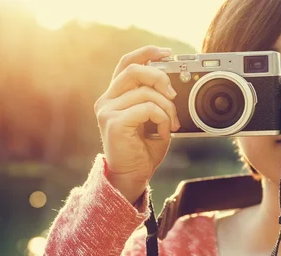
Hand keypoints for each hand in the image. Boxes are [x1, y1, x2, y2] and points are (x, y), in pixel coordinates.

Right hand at [94, 45, 180, 203]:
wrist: (131, 176)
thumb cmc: (142, 150)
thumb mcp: (152, 118)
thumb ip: (155, 98)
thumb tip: (173, 83)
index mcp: (114, 96)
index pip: (126, 64)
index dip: (146, 53)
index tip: (167, 54)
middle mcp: (106, 100)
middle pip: (133, 70)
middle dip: (159, 76)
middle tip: (173, 94)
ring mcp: (107, 111)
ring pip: (146, 92)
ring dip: (167, 108)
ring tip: (171, 124)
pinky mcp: (113, 123)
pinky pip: (147, 109)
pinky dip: (162, 119)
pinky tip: (163, 132)